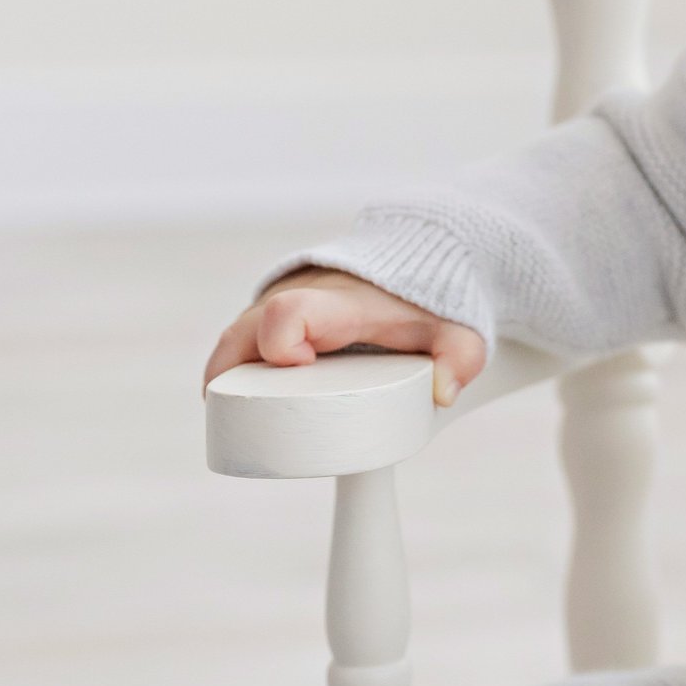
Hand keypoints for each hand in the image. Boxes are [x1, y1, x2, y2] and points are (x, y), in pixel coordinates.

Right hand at [203, 267, 485, 407]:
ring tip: (239, 424)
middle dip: (234, 378)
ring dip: (226, 380)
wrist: (404, 261)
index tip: (299, 366)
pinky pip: (234, 344)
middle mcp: (296, 299)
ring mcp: (276, 307)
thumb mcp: (451, 328)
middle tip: (253, 420)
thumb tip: (442, 394)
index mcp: (337, 303)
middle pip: (241, 335)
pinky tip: (234, 411)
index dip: (280, 341)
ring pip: (231, 341)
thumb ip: (459, 356)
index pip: (289, 311)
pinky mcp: (267, 319)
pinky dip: (229, 374)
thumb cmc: (421, 304)